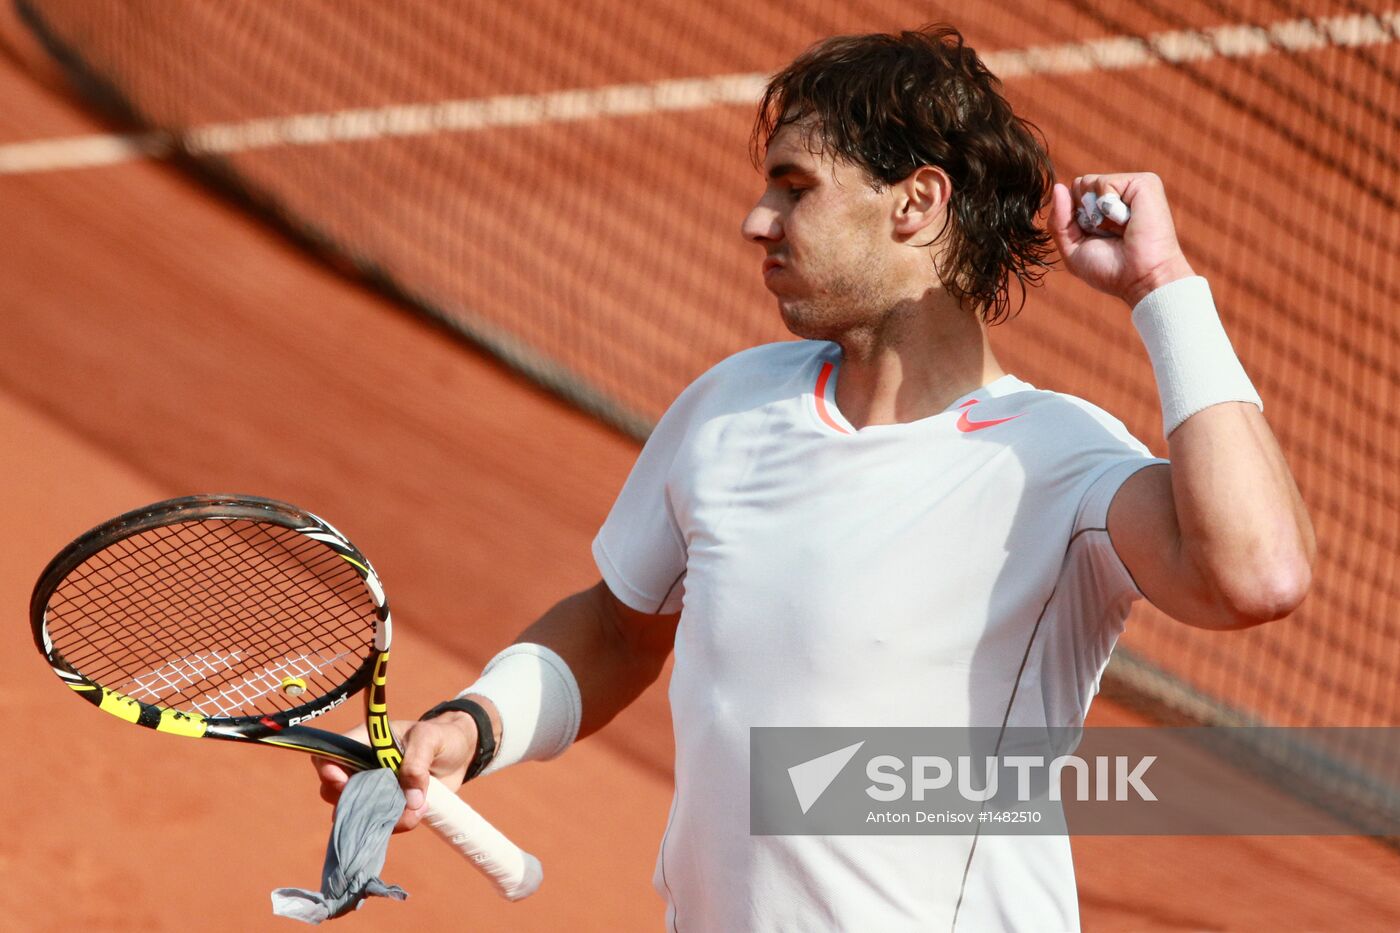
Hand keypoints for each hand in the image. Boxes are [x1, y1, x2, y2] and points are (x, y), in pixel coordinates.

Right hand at [312, 713, 478, 831]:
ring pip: (356, 814)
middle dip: (355, 803)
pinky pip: (378, 825)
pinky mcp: (387, 809)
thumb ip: (416, 762)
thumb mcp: (430, 739)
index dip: (328, 769)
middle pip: (334, 791)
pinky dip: (395, 825)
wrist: (460, 755)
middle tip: (384, 803)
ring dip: (381, 818)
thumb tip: (410, 799)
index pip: (330, 754)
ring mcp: (373, 791)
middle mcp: (361, 767)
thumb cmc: (441, 737)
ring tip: (416, 807)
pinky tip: (419, 813)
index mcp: (364, 742)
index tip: (343, 781)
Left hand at [1048, 172, 1195, 306]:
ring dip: (1095, 213)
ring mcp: (1132, 187)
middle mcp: (1119, 194)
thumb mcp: (1072, 249)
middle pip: (1078, 185)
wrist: (1141, 279)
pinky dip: (1108, 206)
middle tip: (1107, 234)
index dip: (1072, 219)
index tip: (1095, 238)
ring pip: (1088, 182)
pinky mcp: (1145, 182)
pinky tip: (1127, 220)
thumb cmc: (1110, 270)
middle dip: (1082, 214)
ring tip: (1119, 228)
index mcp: (1104, 207)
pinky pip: (1105, 183)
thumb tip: (1058, 187)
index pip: (1071, 195)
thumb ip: (1059, 220)